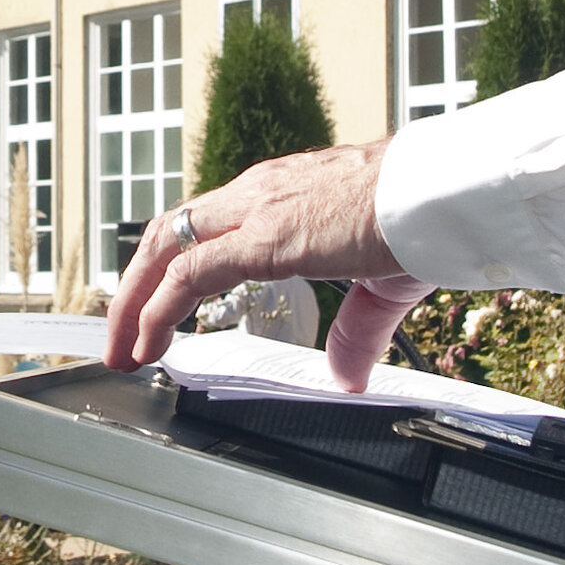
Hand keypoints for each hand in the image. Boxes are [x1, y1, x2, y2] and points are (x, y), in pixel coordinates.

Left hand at [99, 142, 420, 389]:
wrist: (442, 190)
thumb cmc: (420, 215)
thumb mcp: (379, 283)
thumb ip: (355, 330)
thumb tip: (346, 374)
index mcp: (281, 196)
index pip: (205, 227)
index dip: (171, 267)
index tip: (156, 307)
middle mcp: (257, 194)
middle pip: (170, 233)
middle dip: (136, 286)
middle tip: (122, 335)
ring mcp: (254, 211)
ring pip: (165, 248)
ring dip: (134, 301)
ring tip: (123, 348)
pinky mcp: (261, 238)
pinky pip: (189, 276)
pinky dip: (158, 310)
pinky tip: (148, 342)